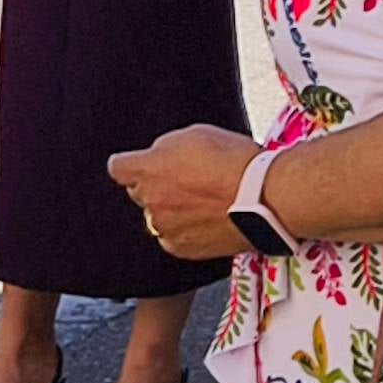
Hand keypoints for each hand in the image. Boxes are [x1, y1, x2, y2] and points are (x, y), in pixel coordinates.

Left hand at [108, 124, 262, 260]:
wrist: (264, 198)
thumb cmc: (235, 161)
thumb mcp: (194, 135)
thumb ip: (165, 148)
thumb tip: (157, 157)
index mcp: (147, 169)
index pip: (118, 167)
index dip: (132, 164)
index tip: (145, 164)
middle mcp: (149, 200)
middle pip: (139, 192)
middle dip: (156, 186)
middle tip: (188, 181)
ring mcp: (164, 227)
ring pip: (156, 216)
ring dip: (171, 210)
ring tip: (204, 203)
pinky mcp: (180, 248)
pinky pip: (172, 238)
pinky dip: (184, 231)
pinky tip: (207, 220)